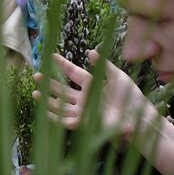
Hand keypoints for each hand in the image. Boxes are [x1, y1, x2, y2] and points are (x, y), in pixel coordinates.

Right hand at [34, 52, 153, 140]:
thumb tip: (90, 52)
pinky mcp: (85, 123)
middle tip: (36, 74)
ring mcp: (84, 111)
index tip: (51, 56)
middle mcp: (85, 98)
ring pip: (61, 104)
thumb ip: (103, 64)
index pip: (73, 73)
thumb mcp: (117, 76)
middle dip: (49, 83)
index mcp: (92, 85)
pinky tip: (44, 111)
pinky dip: (54, 117)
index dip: (62, 65)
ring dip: (47, 99)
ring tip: (34, 93)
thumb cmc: (131, 96)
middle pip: (63, 89)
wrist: (138, 116)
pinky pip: (65, 121)